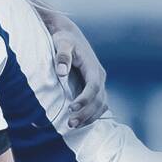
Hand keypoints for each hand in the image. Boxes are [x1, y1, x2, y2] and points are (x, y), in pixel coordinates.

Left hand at [41, 9, 105, 126]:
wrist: (69, 35)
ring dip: (89, 117)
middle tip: (70, 123)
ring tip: (72, 126)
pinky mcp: (94, 87)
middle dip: (86, 113)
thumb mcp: (62, 43)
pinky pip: (98, 104)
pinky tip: (80, 122)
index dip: (85, 99)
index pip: (93, 87)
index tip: (72, 108)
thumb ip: (62, 56)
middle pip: (98, 99)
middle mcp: (99, 76)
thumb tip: (61, 72)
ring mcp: (98, 83)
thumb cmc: (64, 39)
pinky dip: (91, 115)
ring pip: (100, 104)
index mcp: (93, 67)